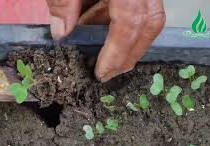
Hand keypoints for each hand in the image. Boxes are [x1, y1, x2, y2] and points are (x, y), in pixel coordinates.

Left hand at [46, 0, 165, 81]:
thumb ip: (63, 3)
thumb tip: (60, 34)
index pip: (129, 24)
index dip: (116, 53)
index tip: (101, 74)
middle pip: (150, 23)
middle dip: (130, 53)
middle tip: (111, 73)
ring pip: (148, 15)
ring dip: (123, 36)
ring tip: (102, 53)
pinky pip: (139, 5)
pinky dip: (119, 19)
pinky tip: (98, 26)